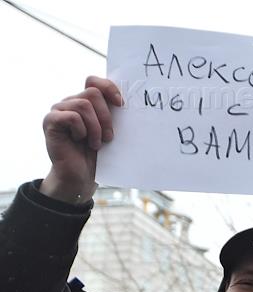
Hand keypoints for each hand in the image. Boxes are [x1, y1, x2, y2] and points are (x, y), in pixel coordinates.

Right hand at [41, 76, 122, 204]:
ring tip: (96, 143)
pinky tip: (81, 141)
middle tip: (109, 137)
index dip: (109, 87)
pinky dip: (82, 130)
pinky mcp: (50, 122)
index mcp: (86, 102)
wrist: (81, 177)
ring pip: (83, 104)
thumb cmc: (98, 156)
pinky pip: (71, 116)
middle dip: (106, 116)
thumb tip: (130, 104)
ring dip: (95, 127)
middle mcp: (70, 102)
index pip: (94, 81)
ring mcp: (58, 111)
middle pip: (92, 93)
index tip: (122, 104)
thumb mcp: (110, 132)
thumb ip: (114, 116)